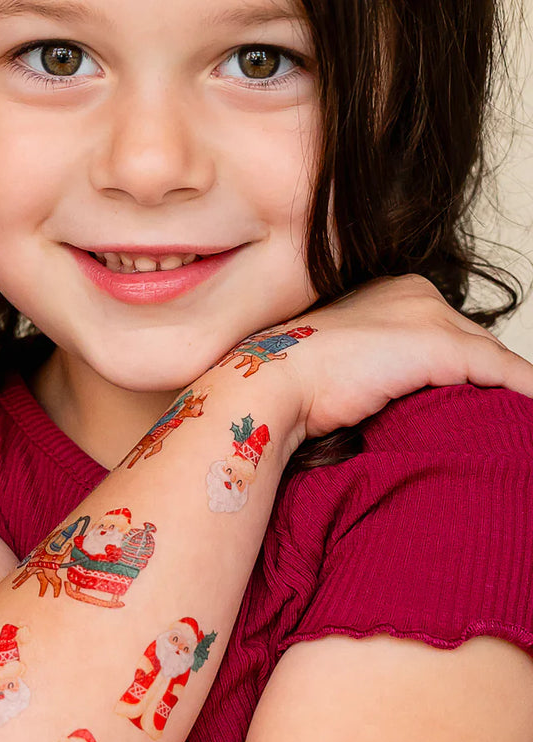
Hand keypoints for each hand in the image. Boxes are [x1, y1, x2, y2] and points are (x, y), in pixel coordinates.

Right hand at [246, 275, 532, 439]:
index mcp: (385, 290)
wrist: (269, 382)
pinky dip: (521, 389)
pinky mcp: (440, 345)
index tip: (457, 394)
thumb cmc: (286, 380)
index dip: (451, 365)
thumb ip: (368, 367)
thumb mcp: (334, 365)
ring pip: (487, 356)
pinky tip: (530, 406)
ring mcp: (428, 316)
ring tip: (510, 415)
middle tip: (489, 410)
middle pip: (468, 340)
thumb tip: (377, 394)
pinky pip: (502, 371)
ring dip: (501, 387)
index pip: (439, 328)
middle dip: (479, 376)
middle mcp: (412, 292)